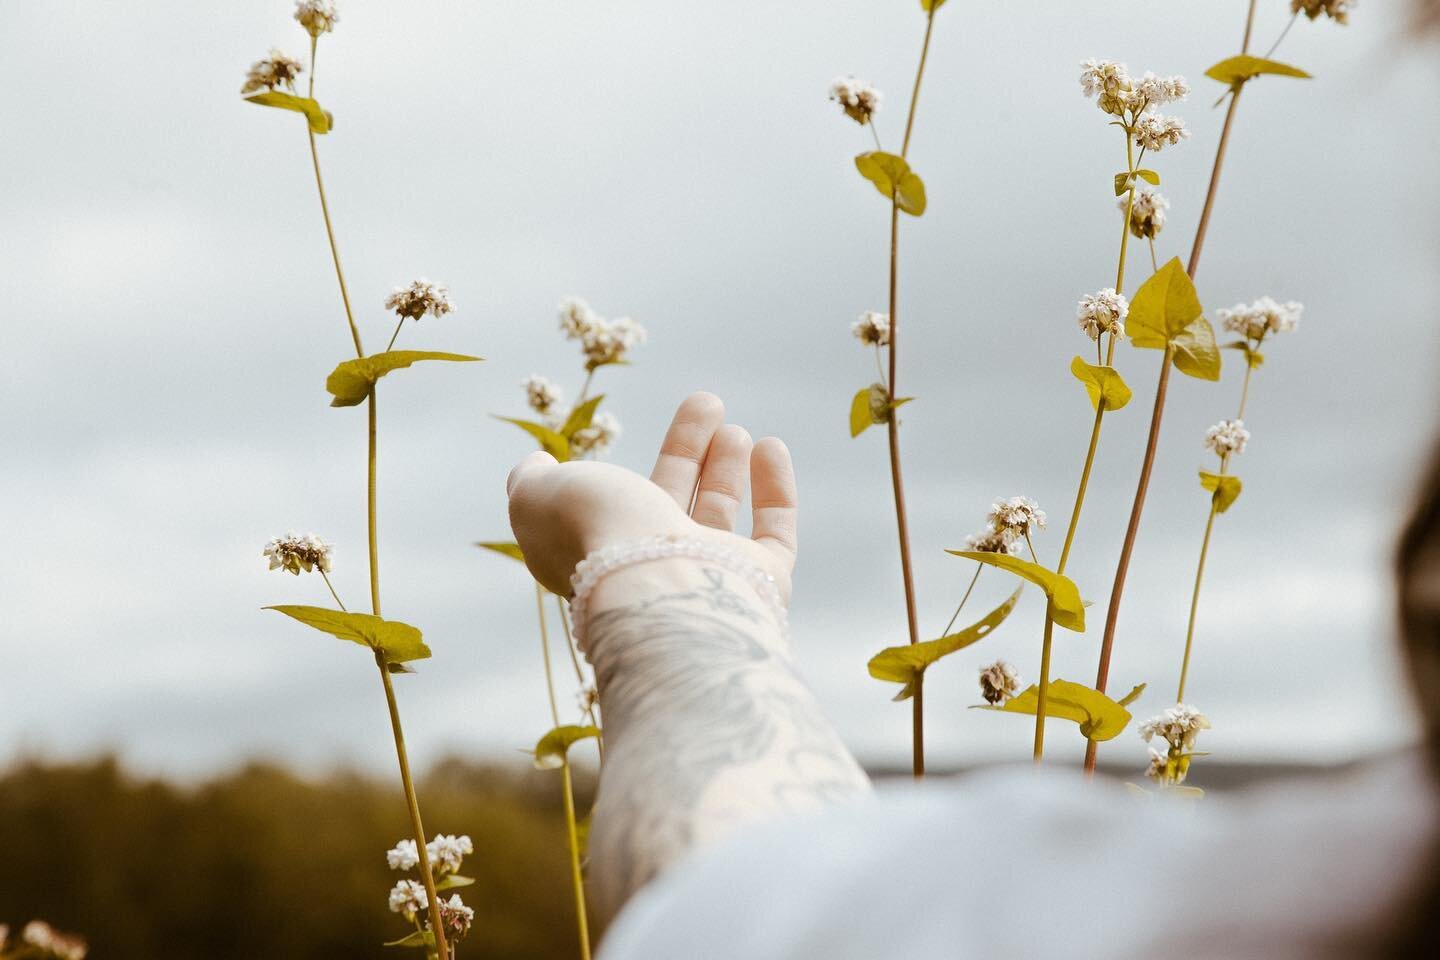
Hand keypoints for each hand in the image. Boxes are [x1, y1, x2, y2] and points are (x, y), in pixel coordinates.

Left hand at [505, 392, 798, 601]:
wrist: (659, 584)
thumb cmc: (593, 535)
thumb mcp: (536, 498)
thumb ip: (530, 481)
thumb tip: (537, 466)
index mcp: (597, 558)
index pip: (609, 513)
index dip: (612, 478)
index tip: (613, 440)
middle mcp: (652, 571)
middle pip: (671, 502)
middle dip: (687, 452)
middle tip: (706, 402)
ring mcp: (709, 580)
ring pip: (717, 517)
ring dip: (726, 467)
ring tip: (733, 427)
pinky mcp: (762, 584)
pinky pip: (773, 534)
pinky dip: (775, 490)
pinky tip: (772, 446)